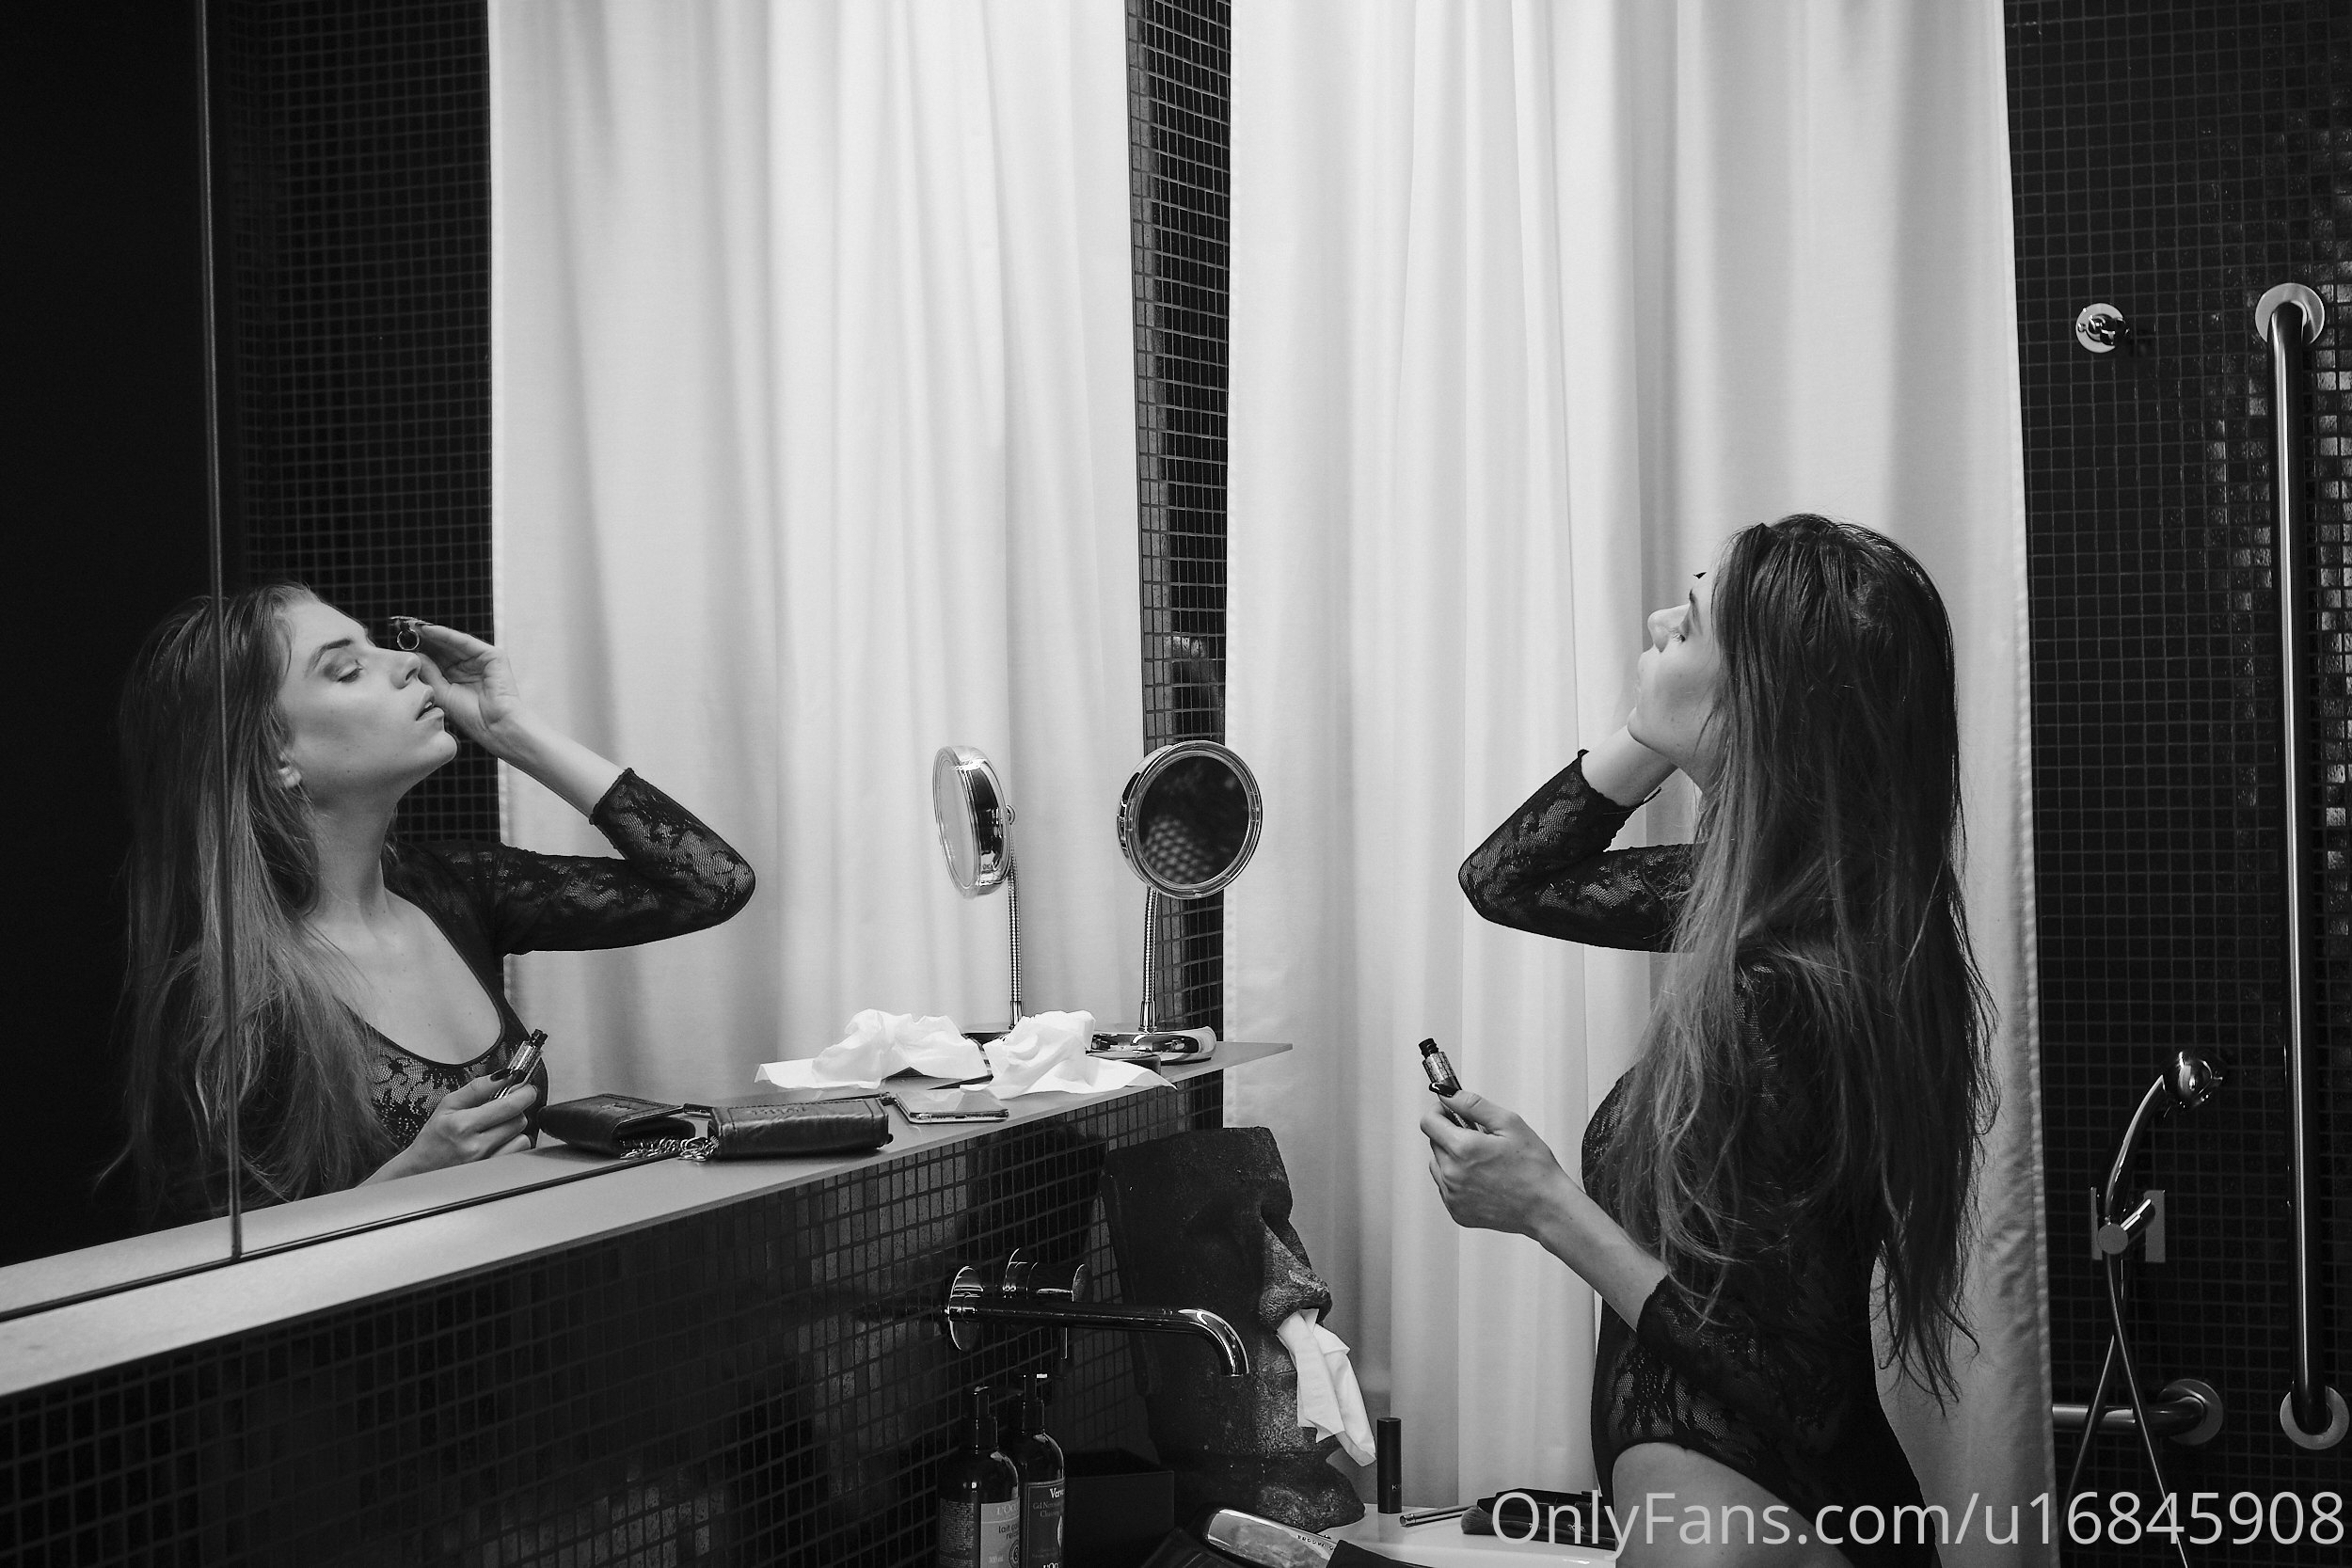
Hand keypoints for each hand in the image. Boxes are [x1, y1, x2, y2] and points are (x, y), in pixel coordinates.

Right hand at [391, 1074, 537, 1176]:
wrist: (420, 1170)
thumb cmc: (433, 1138)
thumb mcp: (448, 1105)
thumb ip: (477, 1088)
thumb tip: (504, 1075)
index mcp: (462, 1125)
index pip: (509, 1105)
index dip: (524, 1092)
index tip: (525, 1087)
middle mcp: (475, 1147)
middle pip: (519, 1120)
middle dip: (516, 1110)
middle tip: (503, 1108)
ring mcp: (485, 1163)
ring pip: (522, 1138)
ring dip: (515, 1130)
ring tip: (497, 1128)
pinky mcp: (492, 1174)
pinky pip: (518, 1153)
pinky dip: (513, 1145)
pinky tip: (498, 1143)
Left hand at [411, 622, 530, 755]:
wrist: (496, 726)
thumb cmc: (471, 717)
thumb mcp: (441, 692)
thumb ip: (429, 672)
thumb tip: (413, 654)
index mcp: (456, 678)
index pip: (435, 659)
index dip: (418, 649)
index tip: (397, 641)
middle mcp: (469, 666)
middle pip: (442, 648)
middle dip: (422, 638)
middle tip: (400, 626)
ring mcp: (481, 660)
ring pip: (452, 642)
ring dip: (431, 633)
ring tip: (410, 625)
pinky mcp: (492, 656)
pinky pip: (464, 641)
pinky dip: (446, 635)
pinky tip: (428, 630)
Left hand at [1419, 1089, 1579, 1236]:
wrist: (1547, 1208)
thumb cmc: (1535, 1169)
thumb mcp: (1509, 1124)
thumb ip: (1473, 1105)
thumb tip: (1449, 1095)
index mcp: (1463, 1149)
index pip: (1428, 1122)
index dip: (1439, 1111)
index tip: (1449, 1111)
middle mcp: (1452, 1174)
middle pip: (1434, 1142)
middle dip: (1451, 1134)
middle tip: (1479, 1137)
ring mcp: (1453, 1195)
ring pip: (1438, 1165)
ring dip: (1452, 1157)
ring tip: (1483, 1161)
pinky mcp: (1457, 1211)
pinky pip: (1446, 1187)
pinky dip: (1458, 1179)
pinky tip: (1482, 1178)